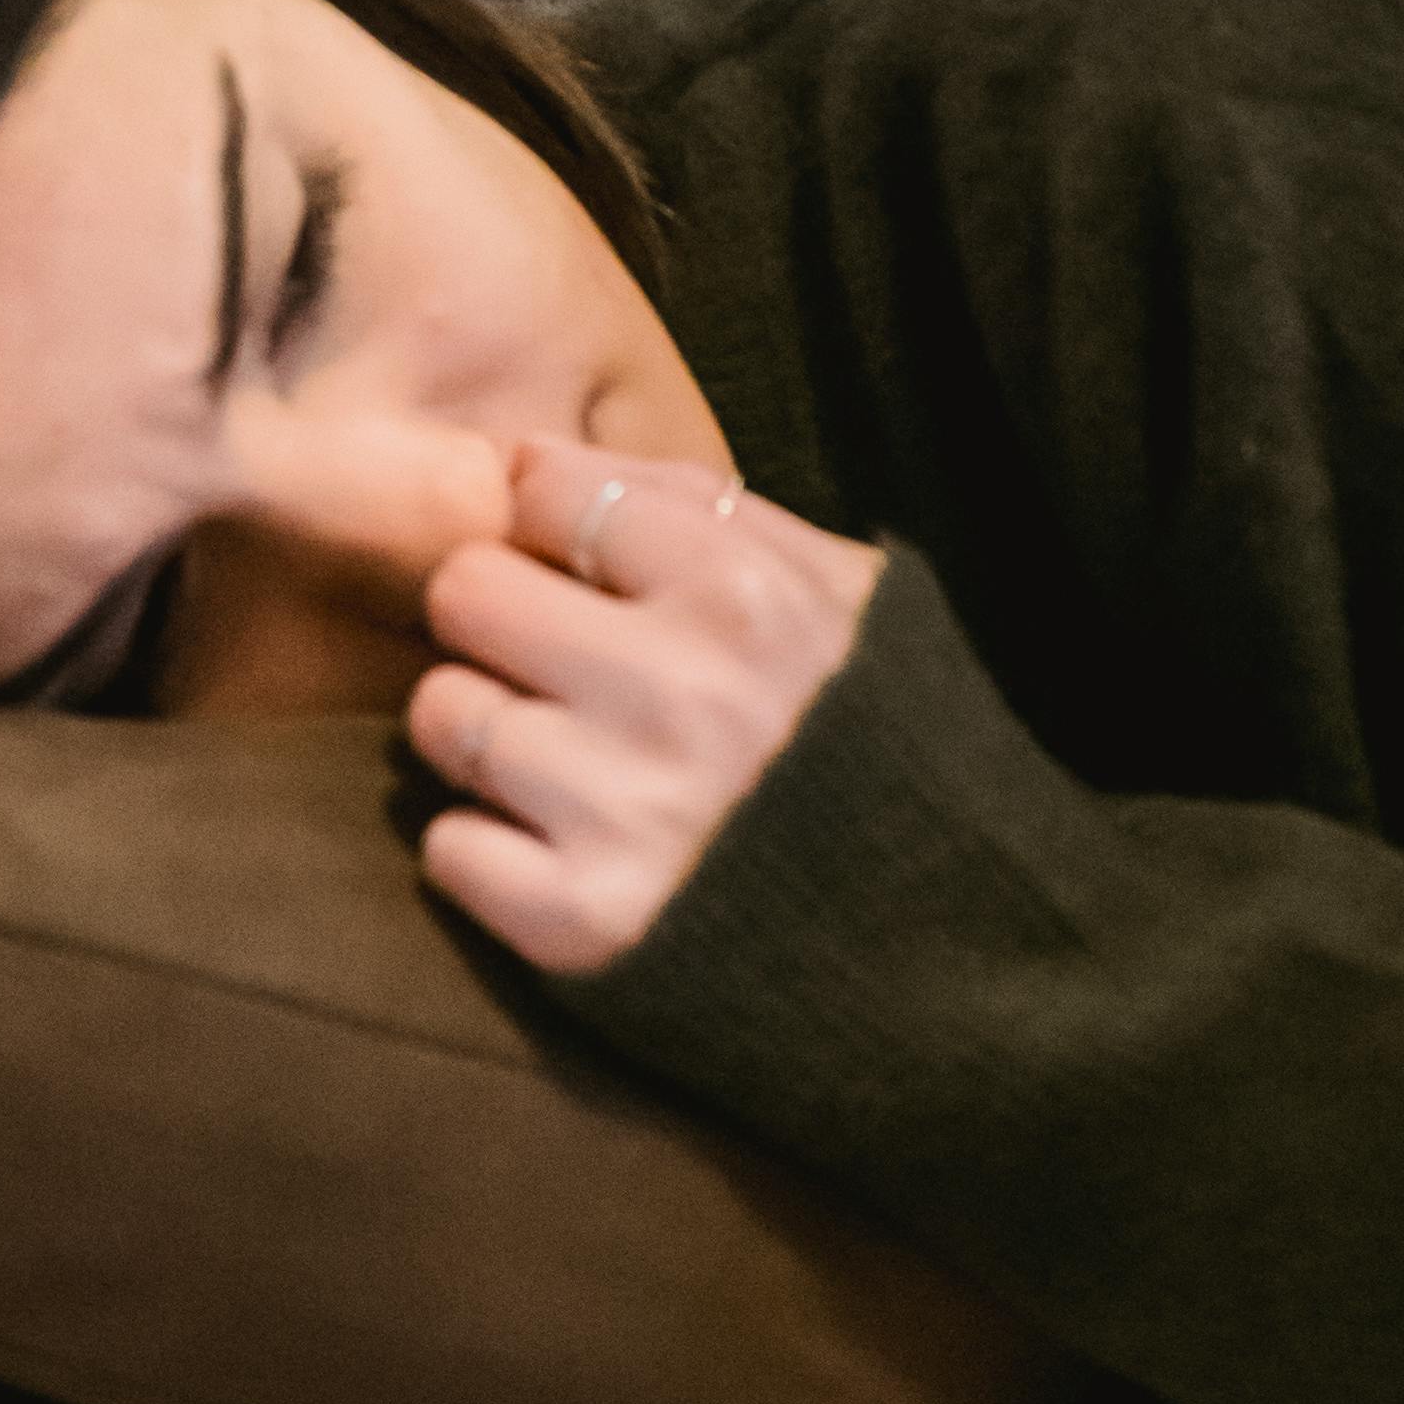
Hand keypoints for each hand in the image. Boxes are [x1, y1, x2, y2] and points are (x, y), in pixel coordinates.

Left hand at [405, 437, 880, 979]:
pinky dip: (485, 853)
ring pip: (443, 715)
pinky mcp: (588, 923)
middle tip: (551, 666)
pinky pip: (447, 849)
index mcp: (744, 595)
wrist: (960, 949)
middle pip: (465, 589)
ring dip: (485, 736)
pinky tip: (558, 848)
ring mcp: (629, 812)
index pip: (541, 491)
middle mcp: (681, 694)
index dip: (543, 523)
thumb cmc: (883, 742)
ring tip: (561, 762)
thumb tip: (538, 454)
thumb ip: (704, 509)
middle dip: (496, 621)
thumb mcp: (837, 595)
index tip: (572, 566)